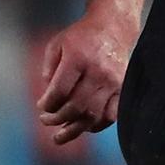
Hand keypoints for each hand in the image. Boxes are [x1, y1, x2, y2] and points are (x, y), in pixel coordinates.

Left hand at [35, 7, 134, 144]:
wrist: (113, 27)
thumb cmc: (81, 36)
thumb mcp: (57, 45)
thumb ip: (49, 69)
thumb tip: (48, 97)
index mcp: (78, 59)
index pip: (59, 91)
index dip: (47, 105)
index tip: (42, 108)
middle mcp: (98, 72)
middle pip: (76, 107)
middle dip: (57, 119)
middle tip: (46, 121)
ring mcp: (113, 82)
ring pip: (93, 115)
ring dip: (75, 129)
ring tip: (59, 136)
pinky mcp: (123, 89)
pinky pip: (111, 115)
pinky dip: (97, 125)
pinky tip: (85, 127)